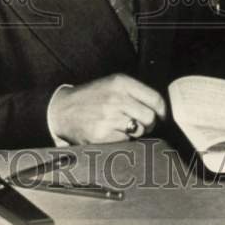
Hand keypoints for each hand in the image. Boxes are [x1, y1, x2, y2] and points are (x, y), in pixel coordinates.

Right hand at [49, 74, 167, 144]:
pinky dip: (121, 140)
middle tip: (138, 123)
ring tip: (120, 126)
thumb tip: (161, 110)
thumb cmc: (92, 97)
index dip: (162, 111)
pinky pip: (125, 141)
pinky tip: (110, 132)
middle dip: (148, 124)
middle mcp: (116, 98)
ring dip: (134, 132)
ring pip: (139, 131)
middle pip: (150, 118)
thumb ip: (136, 93)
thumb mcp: (112, 84)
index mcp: (122, 82)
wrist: (63, 110)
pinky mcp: (102, 134)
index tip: (161, 117)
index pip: (156, 99)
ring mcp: (109, 117)